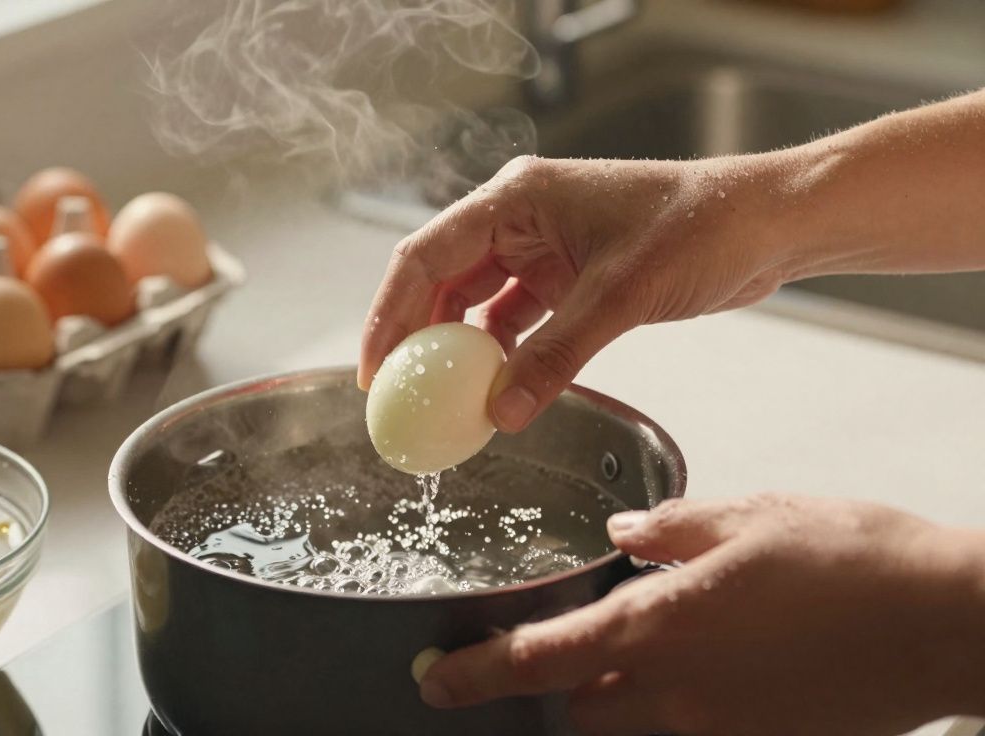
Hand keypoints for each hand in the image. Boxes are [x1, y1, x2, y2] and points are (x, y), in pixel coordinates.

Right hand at [359, 154, 800, 431]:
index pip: (426, 256)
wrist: (769, 224)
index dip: (388, 314)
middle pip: (441, 281)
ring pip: (476, 303)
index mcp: (516, 199)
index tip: (372, 369)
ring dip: (460, 350)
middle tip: (397, 396)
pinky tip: (496, 391)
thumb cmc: (701, 228)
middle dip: (416, 337)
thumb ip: (555, 357)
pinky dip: (504, 356)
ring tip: (441, 400)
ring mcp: (544, 247)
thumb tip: (499, 414)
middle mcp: (520, 218)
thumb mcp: (620, 295)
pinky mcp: (569, 276)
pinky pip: (517, 320)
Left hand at [418, 494, 984, 735]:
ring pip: (633, 729)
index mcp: (662, 626)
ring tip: (658, 651)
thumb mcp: (748, 517)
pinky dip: (683, 711)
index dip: (475, 674)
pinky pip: (696, 735)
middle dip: (565, 684)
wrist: (949, 623)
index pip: (538, 661)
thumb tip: (622, 531)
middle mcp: (680, 692)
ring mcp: (722, 731)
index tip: (433, 681)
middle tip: (581, 643)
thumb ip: (669, 529)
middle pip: (579, 708)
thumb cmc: (853, 559)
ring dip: (622, 700)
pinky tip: (723, 668)